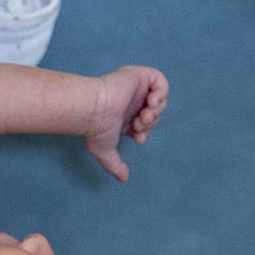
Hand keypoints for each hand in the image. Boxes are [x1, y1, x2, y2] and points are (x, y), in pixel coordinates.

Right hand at [88, 65, 168, 180]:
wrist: (94, 109)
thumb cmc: (95, 127)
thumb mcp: (105, 150)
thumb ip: (114, 165)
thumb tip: (124, 179)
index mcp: (124, 115)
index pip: (145, 123)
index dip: (146, 131)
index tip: (138, 138)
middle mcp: (130, 101)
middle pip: (155, 112)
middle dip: (151, 122)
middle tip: (139, 124)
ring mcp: (135, 87)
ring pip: (160, 98)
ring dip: (156, 110)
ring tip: (144, 114)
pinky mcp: (138, 75)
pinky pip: (160, 81)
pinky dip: (160, 92)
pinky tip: (151, 101)